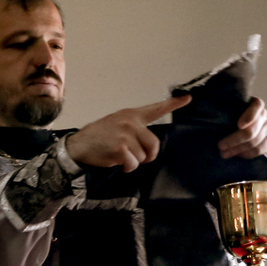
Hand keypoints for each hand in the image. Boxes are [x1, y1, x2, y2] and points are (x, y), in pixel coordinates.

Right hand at [66, 94, 191, 171]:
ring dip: (132, 162)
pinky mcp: (121, 148)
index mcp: (131, 115)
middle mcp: (131, 122)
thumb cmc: (98, 138)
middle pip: (154, 145)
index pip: (156, 108)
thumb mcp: (117, 125)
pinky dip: (126, 167)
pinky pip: (133, 164)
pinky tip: (115, 161)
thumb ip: (134, 130)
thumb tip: (149, 148)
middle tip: (132, 156)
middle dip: (146, 155)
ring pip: (143, 157)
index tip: (187, 98)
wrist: (79, 146)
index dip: (173, 104)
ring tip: (118, 155)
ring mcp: (126, 134)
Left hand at [218, 97, 266, 158]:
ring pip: (255, 143)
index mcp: (254, 103)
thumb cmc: (229, 117)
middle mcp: (264, 115)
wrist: (236, 127)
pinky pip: (261, 150)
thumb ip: (225, 112)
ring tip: (224, 153)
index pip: (257, 106)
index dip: (249, 116)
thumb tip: (212, 118)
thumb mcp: (227, 111)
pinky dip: (247, 154)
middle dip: (234, 140)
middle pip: (252, 130)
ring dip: (238, 150)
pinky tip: (236, 155)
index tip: (238, 125)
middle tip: (220, 146)